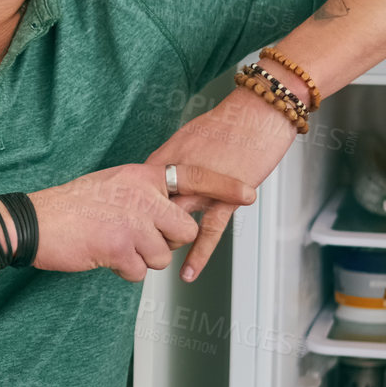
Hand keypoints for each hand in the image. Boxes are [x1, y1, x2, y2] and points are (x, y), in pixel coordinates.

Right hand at [29, 163, 255, 282]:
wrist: (36, 223)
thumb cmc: (72, 207)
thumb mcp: (114, 185)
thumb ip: (145, 193)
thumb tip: (176, 209)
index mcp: (141, 176)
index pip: (193, 175)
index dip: (224, 186)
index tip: (249, 194)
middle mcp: (142, 195)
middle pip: (185, 230)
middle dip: (167, 242)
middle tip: (138, 238)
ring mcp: (132, 221)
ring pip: (162, 256)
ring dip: (141, 259)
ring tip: (113, 244)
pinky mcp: (119, 247)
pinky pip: (139, 272)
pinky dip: (122, 270)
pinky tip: (102, 254)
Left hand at [146, 87, 298, 280]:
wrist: (261, 112)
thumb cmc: (231, 120)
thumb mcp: (192, 134)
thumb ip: (174, 158)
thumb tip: (162, 173)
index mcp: (169, 156)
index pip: (140, 189)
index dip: (132, 208)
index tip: (124, 221)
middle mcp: (180, 172)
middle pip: (151, 209)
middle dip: (141, 228)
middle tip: (133, 244)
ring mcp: (201, 186)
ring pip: (174, 221)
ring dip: (165, 240)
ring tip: (155, 257)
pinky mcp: (225, 197)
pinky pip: (208, 231)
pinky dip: (197, 255)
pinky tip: (187, 274)